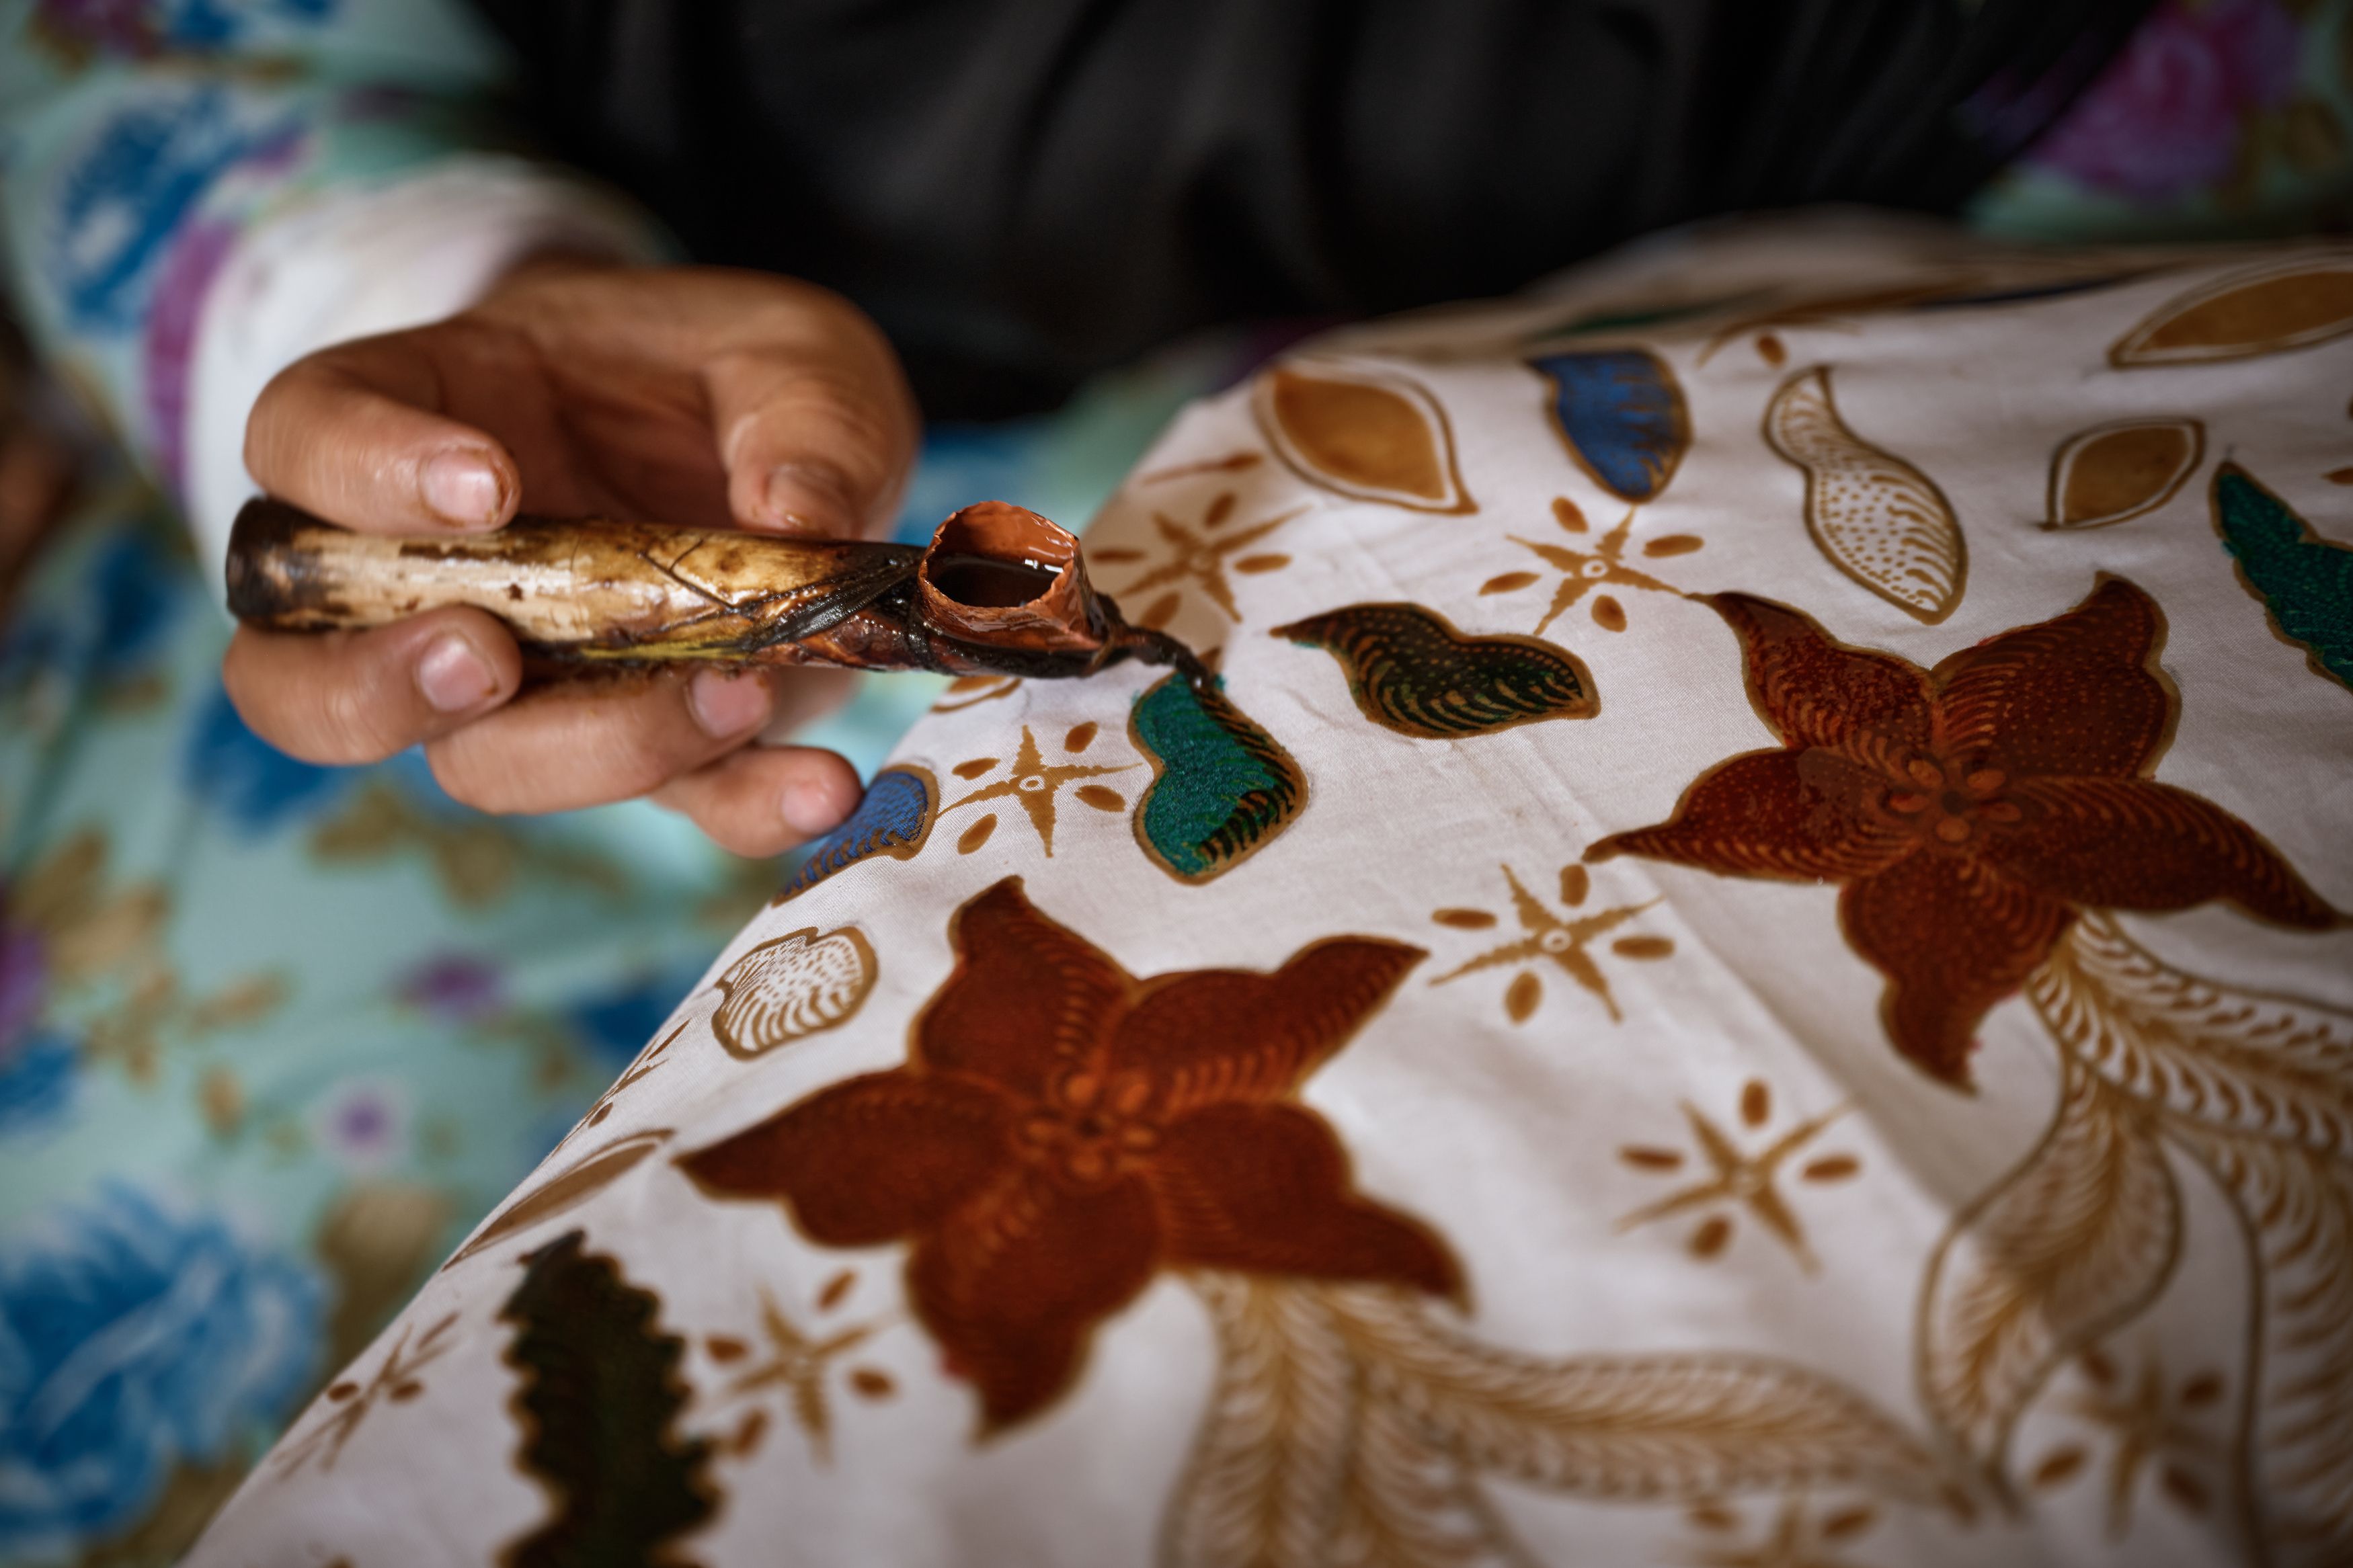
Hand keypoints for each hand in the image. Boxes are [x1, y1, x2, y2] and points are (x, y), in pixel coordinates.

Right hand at [224, 259, 919, 854]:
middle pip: (313, 669)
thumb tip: (793, 512)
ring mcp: (527, 682)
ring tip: (734, 698)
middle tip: (489, 659)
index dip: (355, 472)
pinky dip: (744, 807)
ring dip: (591, 752)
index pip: (304, 440)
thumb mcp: (786, 346)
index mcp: (420, 421)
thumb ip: (797, 407)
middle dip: (383, 687)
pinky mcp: (644, 745)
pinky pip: (671, 804)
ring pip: (479, 760)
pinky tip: (820, 784)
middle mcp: (432, 577)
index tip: (481, 485)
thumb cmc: (732, 372)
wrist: (793, 454)